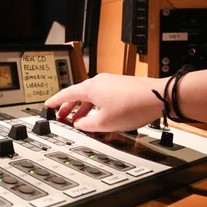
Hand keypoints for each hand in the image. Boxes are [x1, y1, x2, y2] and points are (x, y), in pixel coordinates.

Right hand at [44, 73, 165, 131]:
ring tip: (80, 119)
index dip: (55, 101)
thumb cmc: (133, 106)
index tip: (48, 105)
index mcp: (90, 88)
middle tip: (62, 116)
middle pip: (77, 94)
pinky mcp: (121, 86)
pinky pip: (101, 95)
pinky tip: (99, 115)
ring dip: (83, 107)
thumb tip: (80, 125)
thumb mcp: (105, 123)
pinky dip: (95, 105)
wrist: (158, 97)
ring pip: (90, 95)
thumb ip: (87, 125)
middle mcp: (99, 82)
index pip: (66, 94)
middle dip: (69, 107)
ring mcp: (111, 83)